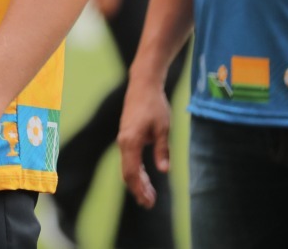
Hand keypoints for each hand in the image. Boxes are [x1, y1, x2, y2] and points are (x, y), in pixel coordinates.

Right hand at [117, 73, 171, 207]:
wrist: (143, 85)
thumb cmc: (155, 105)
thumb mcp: (163, 128)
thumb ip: (162, 150)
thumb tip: (163, 171)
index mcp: (131, 141)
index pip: (131, 172)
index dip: (139, 189)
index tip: (148, 202)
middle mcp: (123, 142)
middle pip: (127, 173)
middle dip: (138, 189)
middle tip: (149, 204)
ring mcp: (123, 139)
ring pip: (127, 166)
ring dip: (138, 181)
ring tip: (149, 195)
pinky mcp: (127, 135)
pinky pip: (129, 158)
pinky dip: (136, 171)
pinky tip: (144, 177)